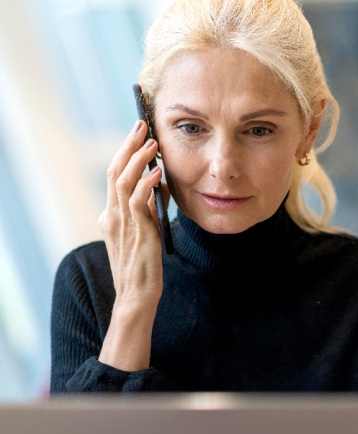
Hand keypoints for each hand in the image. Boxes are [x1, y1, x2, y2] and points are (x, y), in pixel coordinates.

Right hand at [97, 120, 170, 370]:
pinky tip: (157, 172)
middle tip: (142, 125)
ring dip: (137, 160)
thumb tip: (158, 183)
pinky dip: (146, 184)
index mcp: (112, 215)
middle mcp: (112, 216)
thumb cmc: (143, 266)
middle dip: (128, 147)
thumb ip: (147, 208)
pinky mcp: (136, 232)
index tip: (139, 134)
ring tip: (152, 143)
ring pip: (122, 182)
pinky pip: (137, 202)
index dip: (125, 153)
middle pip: (115, 172)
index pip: (115, 175)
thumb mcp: (145, 231)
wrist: (137, 295)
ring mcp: (121, 224)